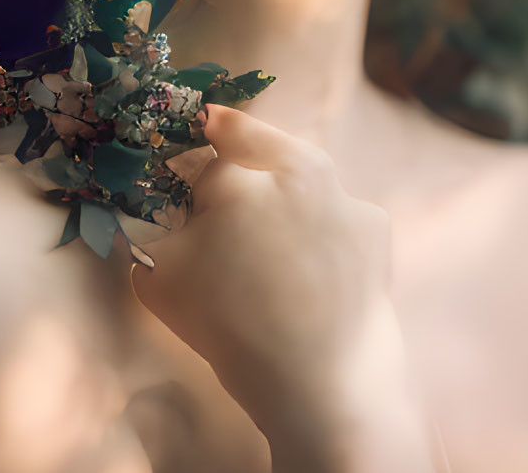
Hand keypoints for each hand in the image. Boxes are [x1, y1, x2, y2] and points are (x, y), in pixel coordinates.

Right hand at [128, 104, 402, 440]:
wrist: (318, 384)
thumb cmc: (229, 329)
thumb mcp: (156, 280)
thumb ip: (152, 233)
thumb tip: (167, 218)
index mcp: (238, 180)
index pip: (207, 163)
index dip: (196, 189)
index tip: (195, 210)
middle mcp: (297, 170)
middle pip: (259, 144)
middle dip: (242, 164)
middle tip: (233, 206)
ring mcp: (343, 195)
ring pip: (303, 175)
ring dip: (287, 194)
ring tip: (277, 247)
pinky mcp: (375, 226)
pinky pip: (337, 214)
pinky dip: (325, 233)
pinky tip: (316, 270)